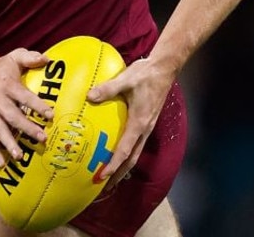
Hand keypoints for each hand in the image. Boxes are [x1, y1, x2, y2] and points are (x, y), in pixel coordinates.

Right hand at [0, 48, 53, 166]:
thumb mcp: (14, 57)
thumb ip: (30, 57)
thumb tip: (48, 59)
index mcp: (7, 85)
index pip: (24, 96)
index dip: (37, 105)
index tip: (50, 115)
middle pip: (12, 116)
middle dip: (26, 128)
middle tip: (41, 138)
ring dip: (9, 143)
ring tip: (19, 156)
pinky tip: (1, 164)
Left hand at [86, 56, 173, 188]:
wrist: (164, 68)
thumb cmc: (145, 74)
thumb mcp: (125, 80)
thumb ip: (107, 89)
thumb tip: (89, 96)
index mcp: (139, 123)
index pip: (125, 151)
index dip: (113, 165)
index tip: (101, 176)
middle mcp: (144, 129)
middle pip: (131, 159)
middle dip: (118, 174)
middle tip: (104, 186)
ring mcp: (146, 126)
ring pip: (134, 152)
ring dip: (122, 166)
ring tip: (109, 176)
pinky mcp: (145, 121)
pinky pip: (134, 142)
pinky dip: (125, 153)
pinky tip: (114, 152)